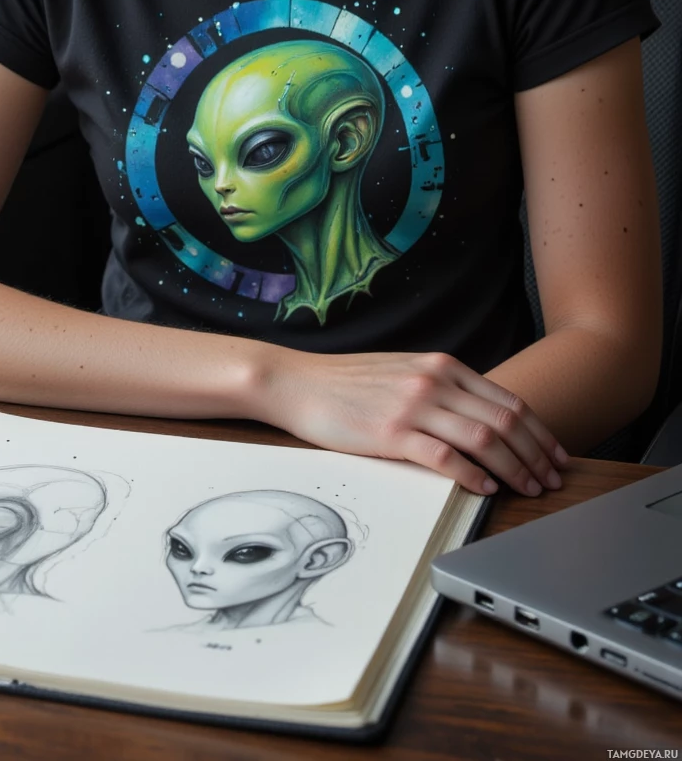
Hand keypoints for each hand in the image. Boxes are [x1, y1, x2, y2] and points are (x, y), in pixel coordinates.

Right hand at [252, 348, 567, 495]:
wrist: (298, 382)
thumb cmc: (348, 383)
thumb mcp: (405, 372)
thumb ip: (444, 388)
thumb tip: (482, 418)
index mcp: (443, 366)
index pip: (509, 401)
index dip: (540, 432)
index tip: (556, 456)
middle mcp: (435, 381)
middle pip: (506, 421)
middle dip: (537, 455)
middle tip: (552, 480)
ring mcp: (414, 406)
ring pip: (484, 440)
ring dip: (515, 469)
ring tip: (528, 489)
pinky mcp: (392, 433)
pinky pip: (445, 457)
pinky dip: (473, 476)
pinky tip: (485, 489)